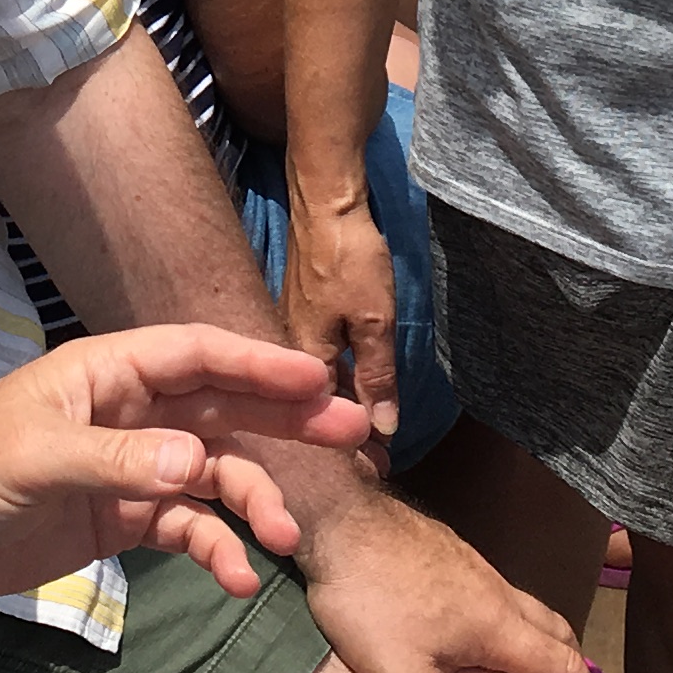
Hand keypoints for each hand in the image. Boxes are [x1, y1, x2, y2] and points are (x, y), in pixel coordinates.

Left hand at [0, 324, 370, 606]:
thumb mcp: (36, 460)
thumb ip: (118, 462)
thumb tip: (198, 463)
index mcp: (107, 374)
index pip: (196, 355)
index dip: (258, 362)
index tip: (317, 376)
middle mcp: (129, 413)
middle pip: (223, 408)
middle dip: (286, 423)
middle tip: (354, 438)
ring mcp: (131, 467)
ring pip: (214, 474)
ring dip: (253, 502)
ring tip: (284, 541)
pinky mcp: (124, 519)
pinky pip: (187, 528)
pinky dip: (216, 551)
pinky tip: (237, 581)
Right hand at [276, 178, 403, 450]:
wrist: (327, 198)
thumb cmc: (349, 260)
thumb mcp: (374, 321)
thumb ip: (377, 375)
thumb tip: (383, 430)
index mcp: (301, 358)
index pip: (322, 419)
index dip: (350, 449)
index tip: (376, 474)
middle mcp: (289, 347)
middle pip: (315, 404)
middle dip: (344, 433)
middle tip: (378, 462)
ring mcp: (294, 326)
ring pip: (318, 380)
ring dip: (344, 405)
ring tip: (370, 430)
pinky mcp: (303, 308)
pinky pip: (320, 357)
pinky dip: (341, 376)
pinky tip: (355, 384)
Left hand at [294, 490, 617, 672]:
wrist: (340, 516)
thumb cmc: (366, 596)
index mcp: (496, 624)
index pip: (563, 670)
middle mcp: (498, 592)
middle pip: (559, 635)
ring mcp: (477, 568)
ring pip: (533, 610)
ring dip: (553, 645)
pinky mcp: (454, 554)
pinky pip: (507, 594)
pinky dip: (522, 622)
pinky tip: (494, 633)